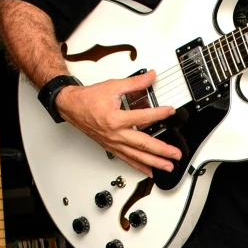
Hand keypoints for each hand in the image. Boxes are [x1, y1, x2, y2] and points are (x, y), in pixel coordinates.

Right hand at [56, 70, 180, 176]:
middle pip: (143, 145)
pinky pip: (127, 159)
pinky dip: (139, 166)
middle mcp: (115, 134)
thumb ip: (134, 83)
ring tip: (168, 167)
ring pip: (137, 156)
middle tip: (176, 154)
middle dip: (162, 151)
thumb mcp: (112, 86)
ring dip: (154, 163)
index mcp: (115, 119)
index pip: (143, 118)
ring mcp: (113, 143)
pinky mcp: (111, 147)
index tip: (170, 112)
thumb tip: (149, 77)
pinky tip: (150, 171)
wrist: (71, 106)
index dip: (159, 114)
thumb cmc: (88, 99)